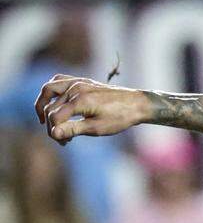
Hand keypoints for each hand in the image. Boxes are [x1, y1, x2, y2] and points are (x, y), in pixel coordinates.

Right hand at [34, 74, 148, 143]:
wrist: (138, 104)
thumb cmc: (120, 118)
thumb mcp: (97, 128)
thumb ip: (73, 129)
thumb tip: (53, 133)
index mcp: (80, 100)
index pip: (55, 118)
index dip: (55, 132)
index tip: (64, 142)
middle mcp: (76, 88)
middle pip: (51, 106)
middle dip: (52, 124)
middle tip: (61, 138)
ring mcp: (79, 82)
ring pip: (49, 89)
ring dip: (44, 103)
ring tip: (45, 119)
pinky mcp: (83, 81)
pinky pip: (59, 80)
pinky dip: (52, 91)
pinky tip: (54, 101)